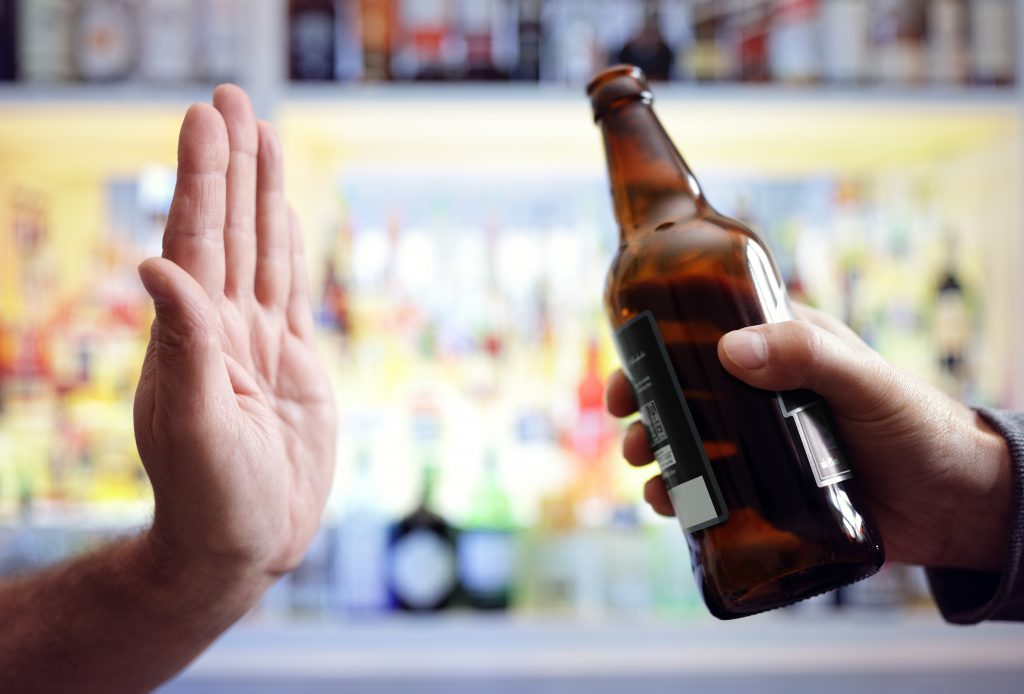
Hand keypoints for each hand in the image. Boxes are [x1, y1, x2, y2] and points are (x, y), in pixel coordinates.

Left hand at [134, 86, 335, 582]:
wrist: (238, 548)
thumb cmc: (209, 501)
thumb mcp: (195, 427)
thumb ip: (183, 344)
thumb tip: (156, 263)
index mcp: (191, 336)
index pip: (198, 238)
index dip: (203, 177)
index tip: (207, 117)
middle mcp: (219, 328)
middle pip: (229, 229)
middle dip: (230, 163)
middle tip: (231, 96)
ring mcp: (257, 344)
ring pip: (261, 252)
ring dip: (261, 194)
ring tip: (261, 137)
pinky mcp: (291, 366)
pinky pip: (288, 293)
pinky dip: (287, 248)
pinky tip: (283, 217)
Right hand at [608, 304, 1011, 571]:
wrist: (955, 506)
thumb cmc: (918, 427)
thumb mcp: (864, 381)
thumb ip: (806, 357)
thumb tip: (729, 350)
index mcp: (780, 351)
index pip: (704, 336)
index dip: (655, 349)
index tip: (626, 370)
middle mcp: (761, 395)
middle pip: (685, 395)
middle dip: (648, 412)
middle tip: (632, 433)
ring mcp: (761, 446)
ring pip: (691, 444)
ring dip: (659, 456)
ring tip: (647, 472)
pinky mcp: (766, 495)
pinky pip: (711, 493)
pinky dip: (682, 497)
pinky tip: (670, 506)